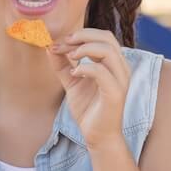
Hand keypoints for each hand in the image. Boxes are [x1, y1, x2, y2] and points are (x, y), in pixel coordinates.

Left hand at [49, 28, 131, 149]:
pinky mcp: (116, 93)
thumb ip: (62, 65)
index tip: (58, 43)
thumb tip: (49, 46)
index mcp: (113, 63)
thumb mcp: (71, 82)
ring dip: (84, 49)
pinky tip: (74, 73)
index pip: (101, 37)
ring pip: (108, 50)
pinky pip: (102, 72)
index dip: (79, 35)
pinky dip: (85, 68)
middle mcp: (120, 68)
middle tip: (63, 43)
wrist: (97, 136)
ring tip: (69, 56)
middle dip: (82, 36)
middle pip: (107, 37)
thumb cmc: (88, 108)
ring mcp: (120, 80)